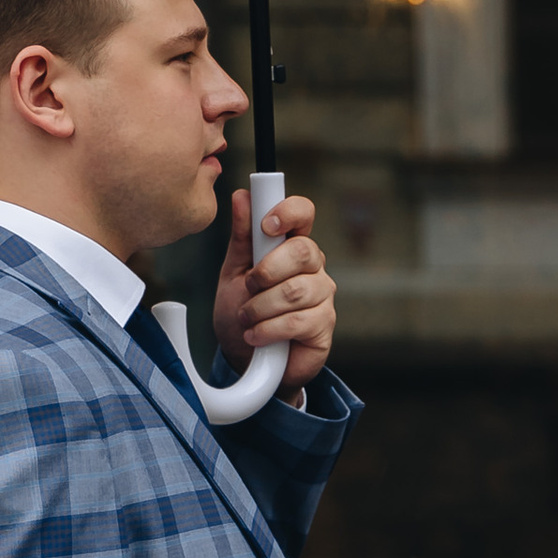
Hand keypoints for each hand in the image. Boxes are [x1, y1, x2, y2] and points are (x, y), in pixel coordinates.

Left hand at [212, 188, 333, 399]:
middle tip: (248, 288)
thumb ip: (241, 238)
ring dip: (261, 307)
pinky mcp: (324, 326)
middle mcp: (312, 267)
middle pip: (303, 251)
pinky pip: (298, 320)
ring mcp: (322, 296)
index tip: (266, 226)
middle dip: (267, 270)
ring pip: (296, 289)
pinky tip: (255, 336)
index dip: (288, 213)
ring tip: (246, 318)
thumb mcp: (233, 273)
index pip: (304, 213)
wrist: (245, 361)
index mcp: (290, 246)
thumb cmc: (241, 312)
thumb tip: (241, 196)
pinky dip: (268, 329)